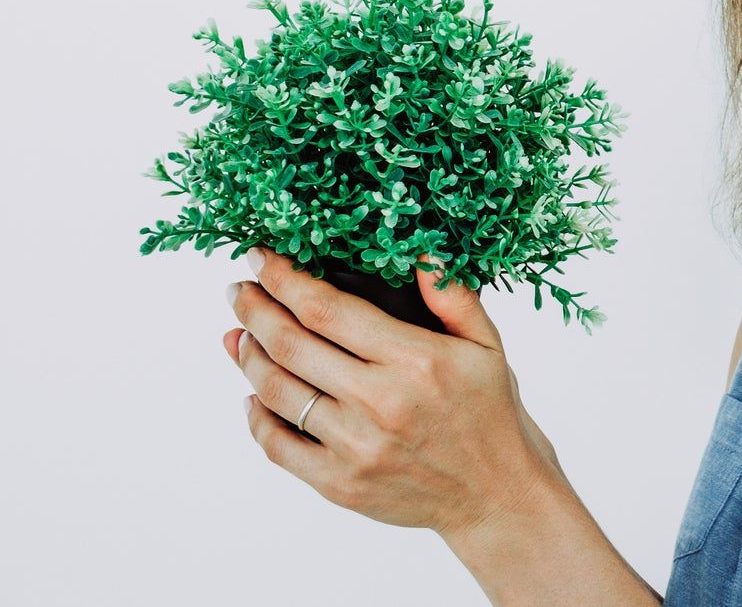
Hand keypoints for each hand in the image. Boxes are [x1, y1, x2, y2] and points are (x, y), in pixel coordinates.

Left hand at [223, 246, 562, 535]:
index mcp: (415, 359)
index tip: (262, 259)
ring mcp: (356, 447)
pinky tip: (254, 396)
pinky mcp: (340, 484)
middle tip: (239, 291)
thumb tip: (419, 251)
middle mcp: (380, 402)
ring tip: (241, 336)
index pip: (327, 309)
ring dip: (249, 357)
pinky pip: (279, 446)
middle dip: (255, 310)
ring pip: (278, 392)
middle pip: (291, 345)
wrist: (498, 495)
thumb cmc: (492, 414)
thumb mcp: (488, 345)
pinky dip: (257, 417)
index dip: (285, 279)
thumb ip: (453, 295)